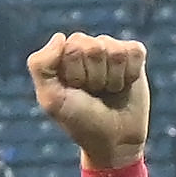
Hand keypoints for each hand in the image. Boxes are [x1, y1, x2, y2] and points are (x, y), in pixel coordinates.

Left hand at [26, 32, 150, 170]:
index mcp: (64, 54)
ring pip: (115, 52)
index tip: (75, 91)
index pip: (72, 47)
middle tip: (93, 93)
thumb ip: (41, 66)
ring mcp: (111, 49)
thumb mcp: (51, 99)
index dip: (76, 74)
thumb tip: (60, 37)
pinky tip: (124, 85)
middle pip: (94, 47)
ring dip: (113, 79)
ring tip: (108, 91)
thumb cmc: (80, 120)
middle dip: (94, 77)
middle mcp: (87, 47)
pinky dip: (131, 74)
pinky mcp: (134, 55)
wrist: (113, 140)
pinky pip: (134, 52)